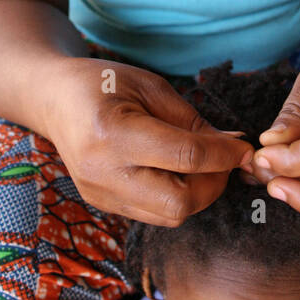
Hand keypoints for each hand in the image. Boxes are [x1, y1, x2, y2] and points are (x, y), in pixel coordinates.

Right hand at [49, 57, 253, 226]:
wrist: (53, 100)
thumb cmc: (103, 83)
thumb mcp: (151, 87)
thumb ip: (193, 121)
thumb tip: (235, 146)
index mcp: (113, 133)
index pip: (186, 158)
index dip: (225, 155)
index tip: (246, 149)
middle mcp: (103, 172)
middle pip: (179, 202)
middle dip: (213, 184)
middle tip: (222, 160)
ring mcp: (100, 193)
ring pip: (169, 216)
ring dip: (197, 194)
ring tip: (200, 165)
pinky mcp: (102, 204)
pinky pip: (153, 214)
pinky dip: (175, 197)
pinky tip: (176, 172)